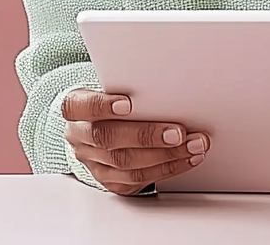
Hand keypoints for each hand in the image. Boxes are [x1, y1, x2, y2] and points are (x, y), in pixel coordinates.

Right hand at [61, 88, 208, 195]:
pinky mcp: (111, 181)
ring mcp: (94, 162)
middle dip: (147, 136)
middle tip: (178, 133)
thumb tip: (167, 89)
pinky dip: (168, 168)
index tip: (128, 103)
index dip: (101, 106)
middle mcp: (81, 136)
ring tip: (193, 145)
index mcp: (76, 107)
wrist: (101, 125)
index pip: (81, 106)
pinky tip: (187, 158)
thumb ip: (132, 89)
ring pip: (126, 163)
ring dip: (166, 155)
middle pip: (108, 138)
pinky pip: (139, 179)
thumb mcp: (114, 87)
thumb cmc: (115, 101)